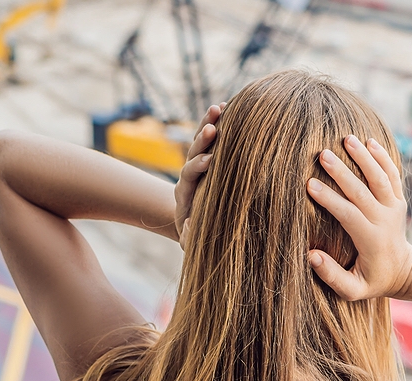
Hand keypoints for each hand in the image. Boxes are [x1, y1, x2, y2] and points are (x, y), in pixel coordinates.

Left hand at [175, 102, 225, 249]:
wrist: (191, 223)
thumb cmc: (196, 235)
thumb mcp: (191, 242)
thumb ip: (189, 237)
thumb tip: (190, 224)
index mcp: (184, 193)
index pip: (188, 175)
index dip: (196, 167)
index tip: (208, 160)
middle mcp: (188, 175)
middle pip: (191, 152)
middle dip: (201, 140)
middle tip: (212, 128)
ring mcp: (197, 164)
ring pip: (200, 141)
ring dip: (209, 123)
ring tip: (220, 107)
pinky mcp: (207, 158)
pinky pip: (211, 139)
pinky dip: (218, 123)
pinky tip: (227, 106)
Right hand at [306, 135, 411, 300]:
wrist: (404, 272)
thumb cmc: (372, 281)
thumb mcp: (352, 290)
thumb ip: (332, 276)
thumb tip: (311, 255)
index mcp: (371, 240)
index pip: (348, 215)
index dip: (329, 199)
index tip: (309, 184)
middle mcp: (384, 220)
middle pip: (362, 191)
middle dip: (342, 172)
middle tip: (322, 154)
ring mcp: (394, 208)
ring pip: (380, 178)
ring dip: (364, 157)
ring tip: (347, 139)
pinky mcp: (398, 200)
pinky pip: (392, 175)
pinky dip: (383, 157)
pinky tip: (369, 141)